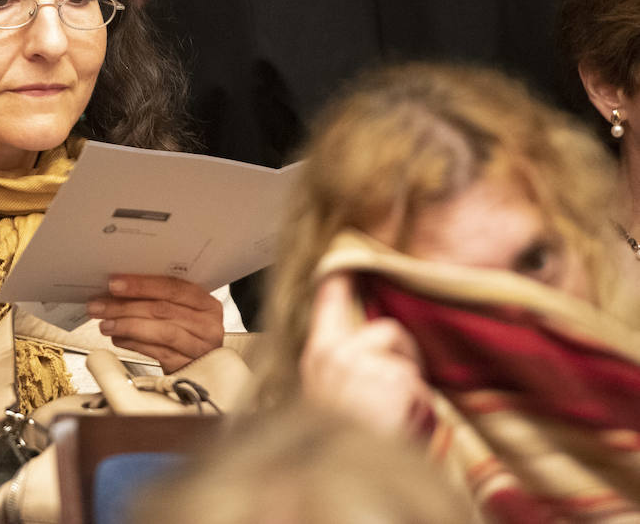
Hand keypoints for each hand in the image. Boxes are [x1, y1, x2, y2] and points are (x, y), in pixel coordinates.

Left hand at [87, 274, 223, 371]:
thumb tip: (116, 288)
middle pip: (163, 309)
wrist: (198, 371)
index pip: (173, 288)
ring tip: (105, 324)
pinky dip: (134, 344)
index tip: (115, 284)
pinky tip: (118, 338)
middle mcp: (208, 325)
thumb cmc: (184, 336)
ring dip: (127, 325)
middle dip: (125, 306)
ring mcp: (200, 348)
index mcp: (206, 304)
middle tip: (100, 305)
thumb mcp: (178, 313)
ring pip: (161, 331)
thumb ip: (156, 299)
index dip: (142, 285)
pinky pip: (158, 353)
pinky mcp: (189, 367)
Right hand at [299, 273, 431, 436]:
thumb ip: (341, 366)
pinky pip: (420, 388)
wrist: (344, 475)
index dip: (340, 278)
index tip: (347, 261)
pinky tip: (400, 426)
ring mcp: (363, 362)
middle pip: (389, 331)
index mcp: (317, 356)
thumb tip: (372, 345)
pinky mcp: (393, 376)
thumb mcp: (326, 397)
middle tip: (398, 392)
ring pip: (408, 362)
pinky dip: (419, 410)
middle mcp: (335, 353)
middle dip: (403, 356)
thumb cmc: (338, 443)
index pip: (328, 302)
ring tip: (395, 417)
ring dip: (411, 390)